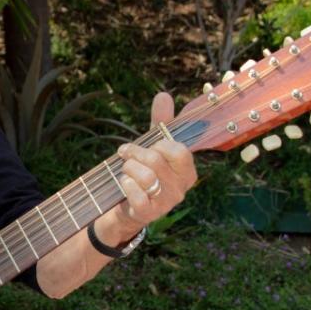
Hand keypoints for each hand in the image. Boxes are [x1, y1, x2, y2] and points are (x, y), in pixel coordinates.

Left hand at [112, 92, 197, 234]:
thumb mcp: (153, 147)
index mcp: (187, 172)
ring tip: (124, 170)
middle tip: (124, 153)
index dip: (159, 144)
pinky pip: (136, 195)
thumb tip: (164, 95)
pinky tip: (123, 184)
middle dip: (135, 152)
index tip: (147, 144)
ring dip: (128, 168)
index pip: (180, 151)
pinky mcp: (148, 214)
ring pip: (146, 177)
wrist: (127, 206)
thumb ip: (160, 123)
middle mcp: (181, 189)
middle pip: (157, 160)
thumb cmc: (144, 173)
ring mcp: (166, 203)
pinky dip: (125, 185)